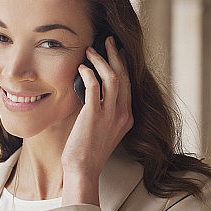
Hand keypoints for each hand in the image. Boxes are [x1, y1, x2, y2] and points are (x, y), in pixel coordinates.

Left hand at [61, 36, 132, 205]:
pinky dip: (89, 74)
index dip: (122, 64)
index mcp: (127, 117)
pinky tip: (82, 68)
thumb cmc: (87, 151)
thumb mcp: (102, 129)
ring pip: (113, 77)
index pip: (128, 84)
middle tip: (108, 40)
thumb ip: (102, 111)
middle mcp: (122, 114)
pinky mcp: (95, 115)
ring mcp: (110, 115)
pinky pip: (95, 87)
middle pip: (124, 76)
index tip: (116, 51)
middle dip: (116, 55)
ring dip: (102, 60)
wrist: (83, 170)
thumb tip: (91, 90)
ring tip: (91, 49)